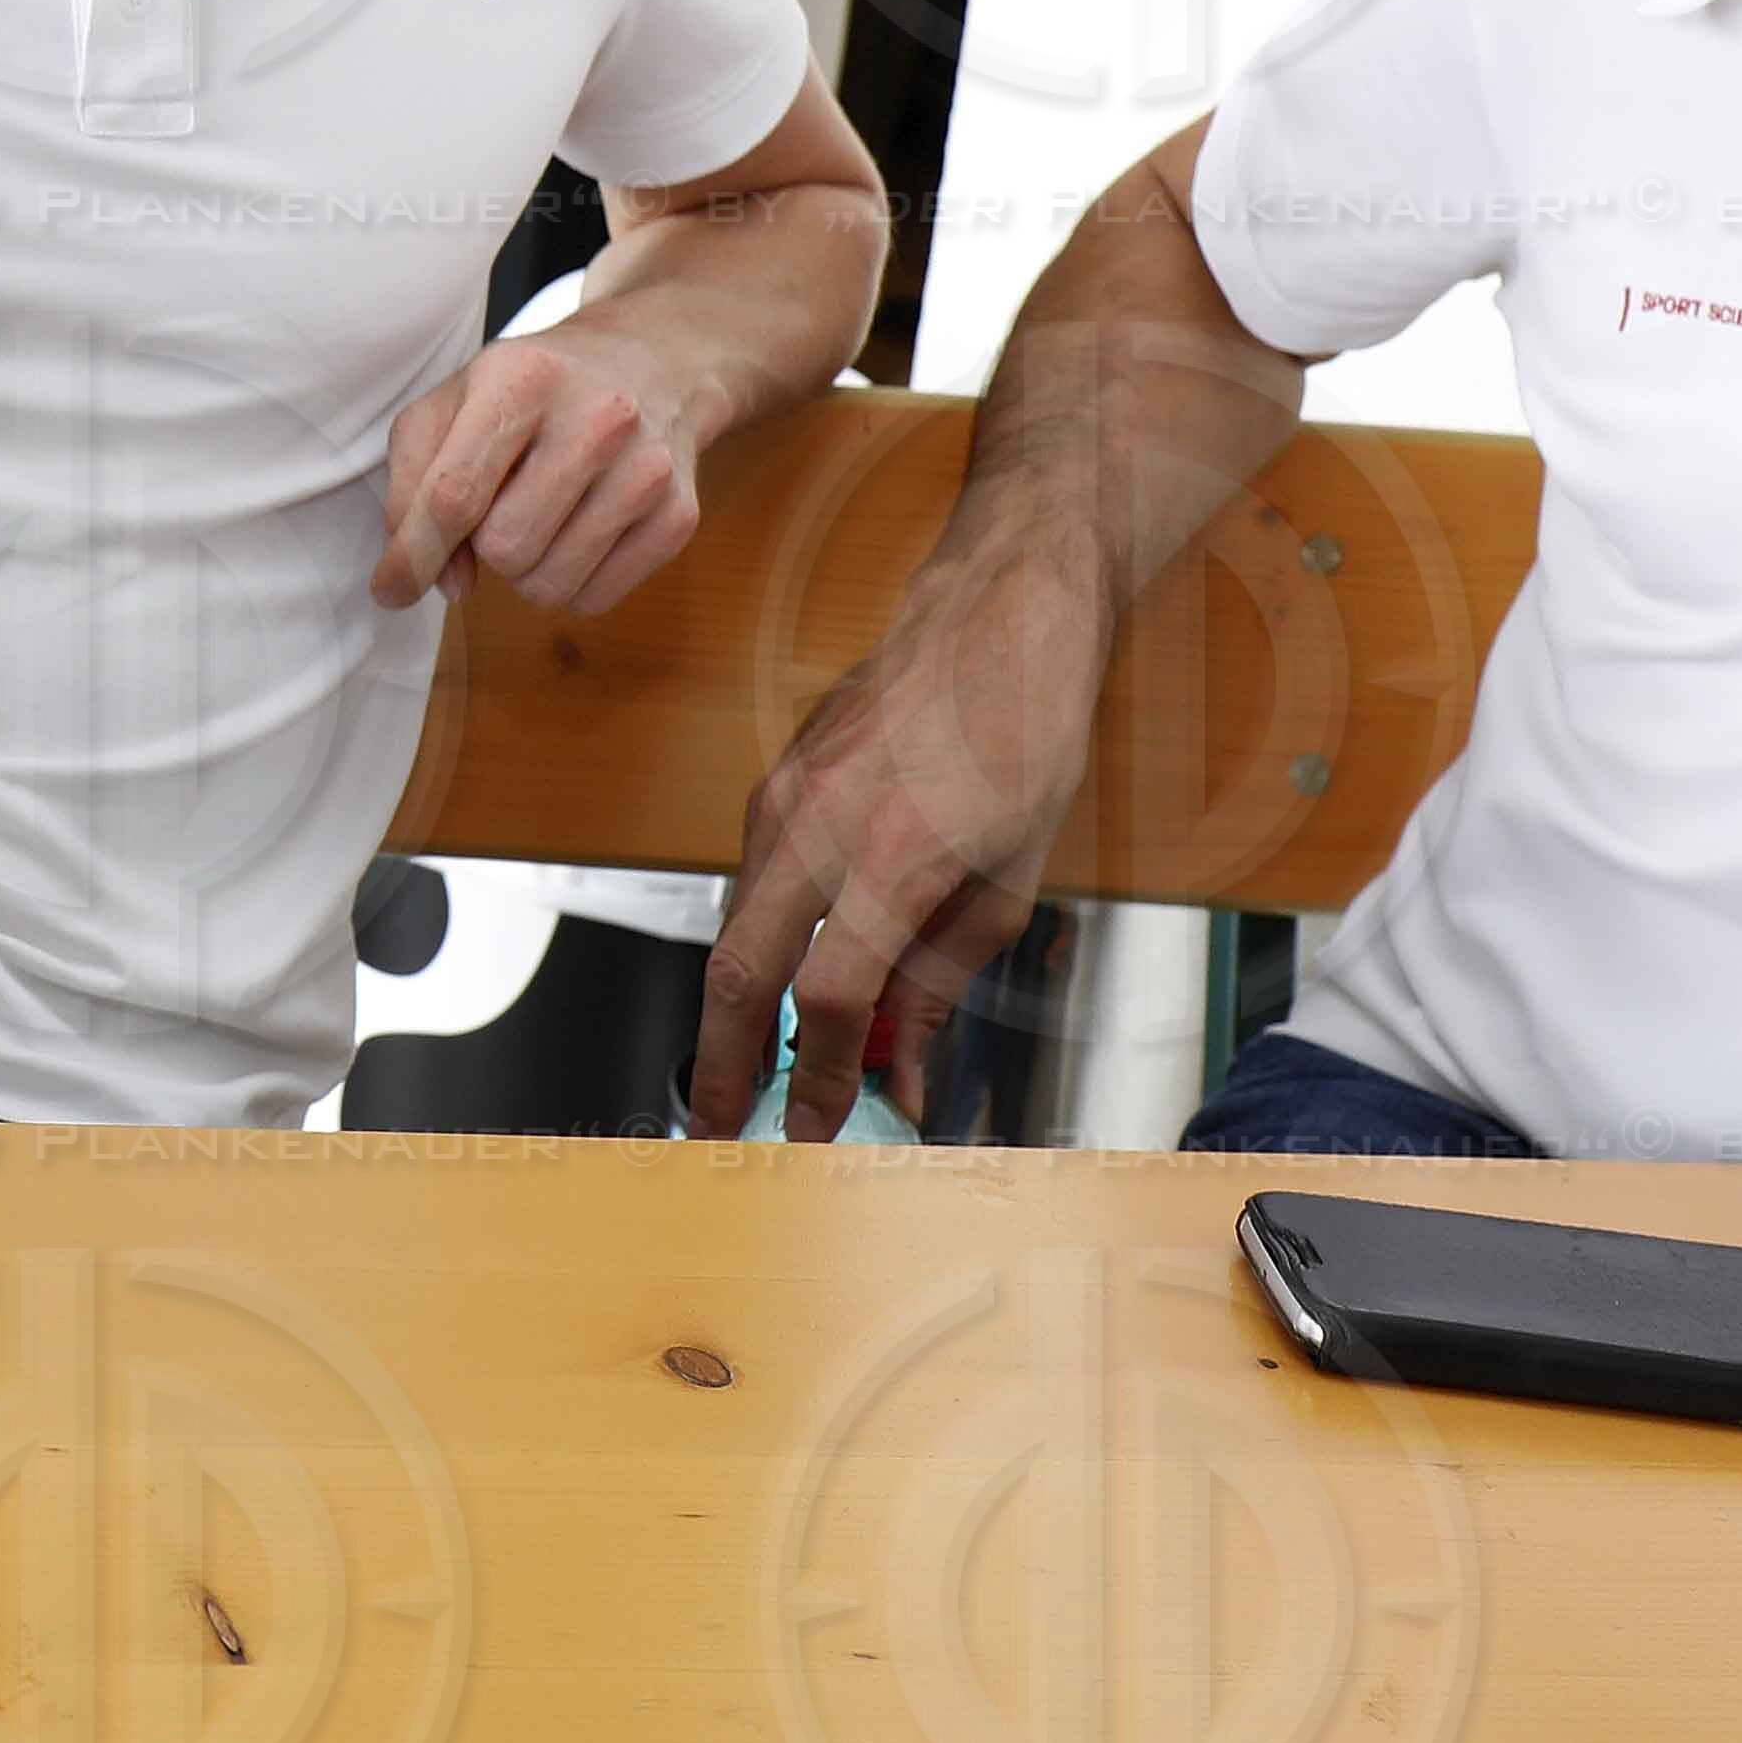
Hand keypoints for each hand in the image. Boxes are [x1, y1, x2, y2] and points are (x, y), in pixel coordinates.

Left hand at [374, 323, 709, 612]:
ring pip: (550, 585)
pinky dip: (571, 582)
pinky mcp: (678, 514)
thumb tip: (440, 580)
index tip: (391, 588)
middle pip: (505, 548)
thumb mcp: (453, 402)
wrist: (651, 360)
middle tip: (503, 504)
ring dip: (526, 570)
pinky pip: (595, 599)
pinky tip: (579, 529)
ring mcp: (646, 469)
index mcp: (523, 379)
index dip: (414, 555)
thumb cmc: (534, 388)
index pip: (455, 494)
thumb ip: (414, 486)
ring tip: (541, 515)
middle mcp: (597, 419)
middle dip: (484, 547)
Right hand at [696, 542, 1113, 1137]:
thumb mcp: (1009, 881)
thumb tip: (906, 1067)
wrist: (995, 617)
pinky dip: (751, 944)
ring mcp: (783, 796)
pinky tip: (776, 979)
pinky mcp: (772, 782)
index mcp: (893, 853)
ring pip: (730, 927)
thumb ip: (943, 981)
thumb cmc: (1022, 733)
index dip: (818, 1076)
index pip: (830, 996)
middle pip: (738, 971)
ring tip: (744, 1069)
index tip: (818, 1125)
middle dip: (722, 1061)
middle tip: (719, 1123)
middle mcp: (820, 823)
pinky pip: (746, 882)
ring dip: (731, 1007)